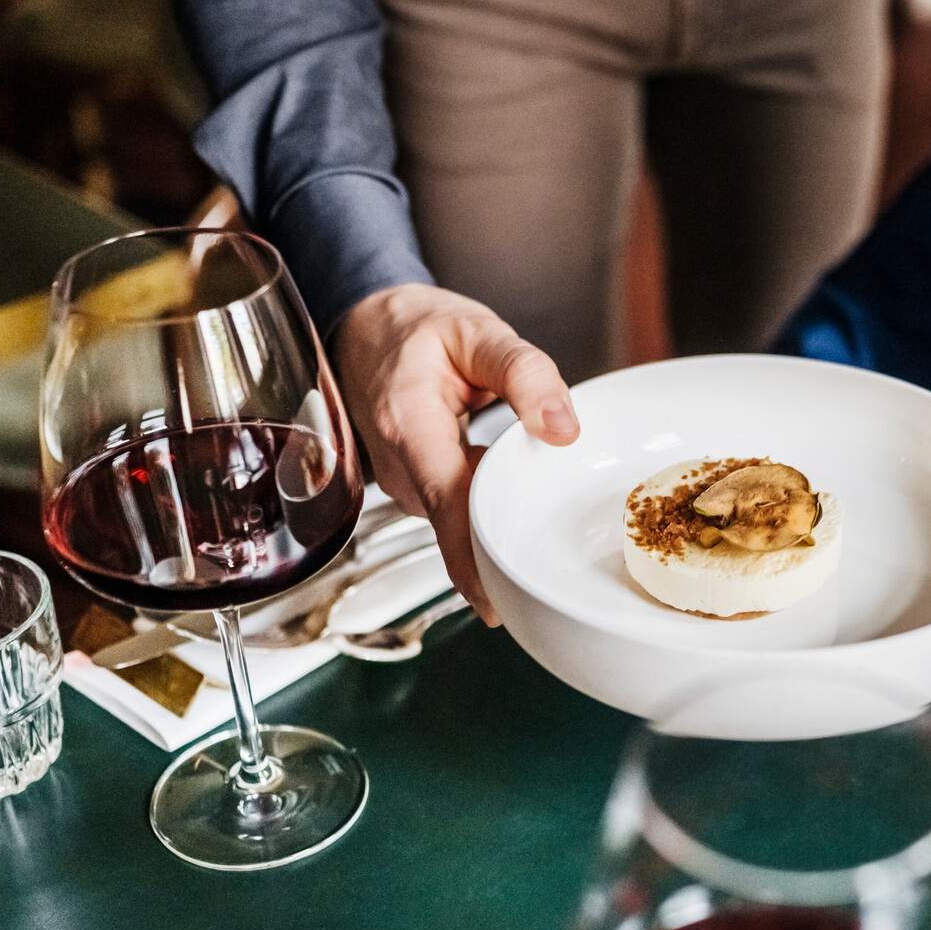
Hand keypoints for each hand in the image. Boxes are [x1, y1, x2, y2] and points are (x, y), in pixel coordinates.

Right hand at [331, 283, 578, 624]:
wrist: (365, 328)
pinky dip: (491, 508)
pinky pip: (460, 512)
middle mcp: (402, 467)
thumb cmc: (414, 330)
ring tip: (546, 507)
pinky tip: (516, 490)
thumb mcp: (476, 331)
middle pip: (460, 527)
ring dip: (503, 522)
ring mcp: (408, 484)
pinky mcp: (420, 490)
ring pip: (463, 523)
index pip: (445, 506)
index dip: (470, 560)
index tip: (497, 601)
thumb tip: (562, 428)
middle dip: (507, 547)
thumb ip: (524, 373)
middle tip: (565, 555)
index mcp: (410, 426)